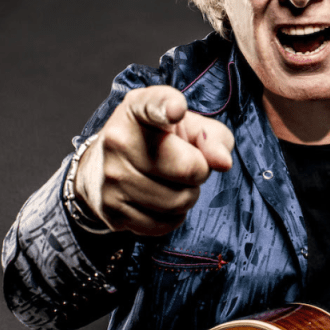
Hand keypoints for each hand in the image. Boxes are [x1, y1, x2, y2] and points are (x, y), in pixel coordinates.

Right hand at [73, 86, 234, 235]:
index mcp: (139, 108)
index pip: (154, 105)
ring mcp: (111, 176)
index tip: (176, 110)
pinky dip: (172, 217)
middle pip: (188, 168)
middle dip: (198, 171)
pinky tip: (160, 199)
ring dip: (186, 196)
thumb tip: (223, 162)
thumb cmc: (159, 140)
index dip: (168, 107)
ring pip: (178, 202)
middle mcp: (119, 139)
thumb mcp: (190, 126)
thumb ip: (213, 137)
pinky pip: (163, 224)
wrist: (107, 165)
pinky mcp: (111, 209)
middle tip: (184, 164)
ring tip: (170, 181)